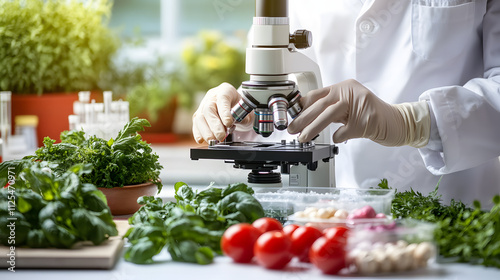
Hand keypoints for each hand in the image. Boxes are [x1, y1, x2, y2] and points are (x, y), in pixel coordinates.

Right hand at [192, 83, 252, 143]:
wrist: (235, 106)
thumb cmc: (240, 107)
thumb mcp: (246, 110)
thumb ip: (242, 116)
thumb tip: (234, 122)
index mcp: (226, 90)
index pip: (223, 99)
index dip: (224, 112)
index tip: (228, 123)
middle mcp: (212, 96)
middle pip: (209, 109)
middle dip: (214, 125)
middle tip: (220, 136)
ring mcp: (203, 105)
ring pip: (200, 117)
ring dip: (206, 131)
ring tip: (213, 140)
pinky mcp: (199, 114)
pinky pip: (196, 123)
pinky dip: (198, 133)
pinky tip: (202, 139)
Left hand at [288, 79, 429, 147]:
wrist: (396, 122)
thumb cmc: (369, 116)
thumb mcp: (346, 109)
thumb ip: (329, 110)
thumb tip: (304, 117)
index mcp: (344, 87)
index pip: (317, 94)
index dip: (302, 106)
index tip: (290, 116)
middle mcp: (351, 91)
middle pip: (321, 104)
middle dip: (303, 118)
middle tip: (292, 129)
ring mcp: (361, 104)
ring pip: (331, 113)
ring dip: (314, 127)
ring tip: (304, 137)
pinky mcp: (368, 120)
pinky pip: (346, 130)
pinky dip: (339, 136)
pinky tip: (336, 139)